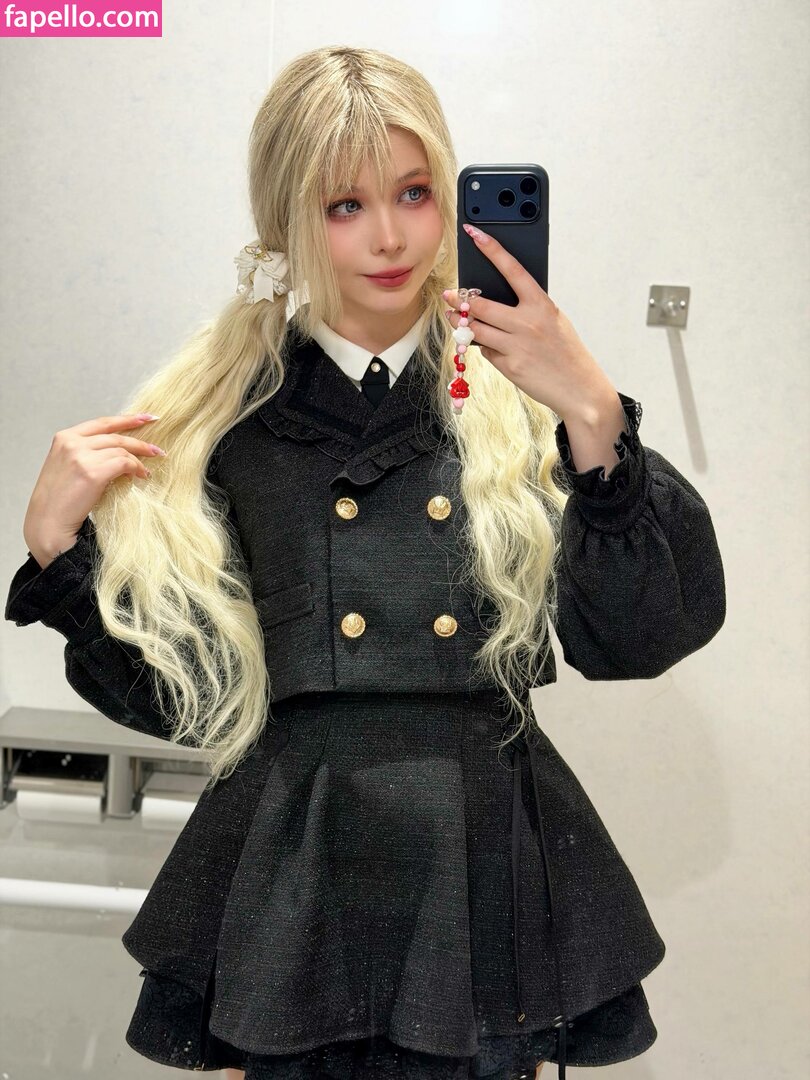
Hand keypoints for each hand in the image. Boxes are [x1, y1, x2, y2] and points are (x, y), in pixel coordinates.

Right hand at [23, 413, 164, 558]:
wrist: (48, 521)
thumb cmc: (59, 499)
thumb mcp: (67, 466)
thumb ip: (87, 452)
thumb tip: (120, 452)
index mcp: (64, 438)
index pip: (101, 423)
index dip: (126, 420)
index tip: (145, 418)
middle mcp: (72, 443)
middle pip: (115, 436)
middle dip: (140, 442)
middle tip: (157, 449)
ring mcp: (82, 456)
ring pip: (121, 450)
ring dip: (139, 460)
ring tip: (146, 470)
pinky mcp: (92, 472)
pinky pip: (124, 463)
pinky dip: (136, 469)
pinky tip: (140, 476)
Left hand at [444, 224, 619, 423]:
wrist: (580, 388)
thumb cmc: (566, 351)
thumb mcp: (553, 321)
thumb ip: (528, 309)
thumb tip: (497, 302)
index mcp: (541, 304)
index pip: (512, 269)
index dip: (491, 249)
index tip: (474, 233)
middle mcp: (527, 322)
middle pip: (480, 305)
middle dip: (459, 299)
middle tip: (449, 295)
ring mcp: (516, 345)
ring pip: (475, 329)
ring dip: (460, 323)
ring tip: (454, 318)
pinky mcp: (509, 366)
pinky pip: (487, 352)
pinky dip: (485, 348)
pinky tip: (493, 348)